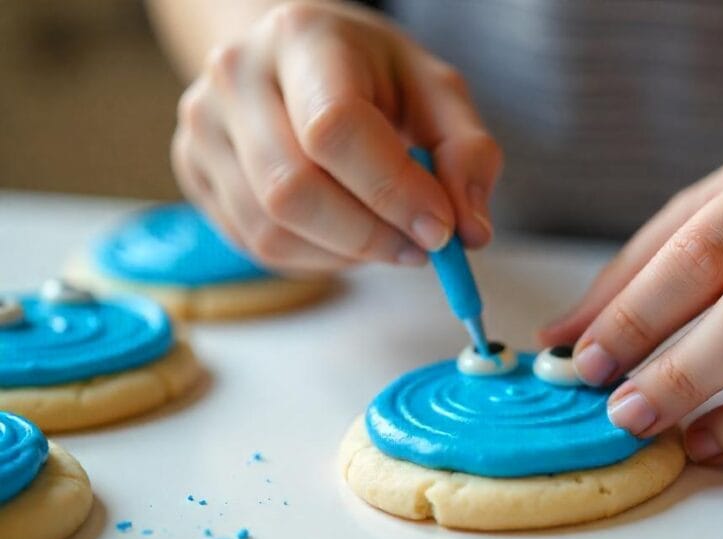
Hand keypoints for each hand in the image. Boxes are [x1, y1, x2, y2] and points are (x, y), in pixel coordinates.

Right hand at [171, 1, 501, 272]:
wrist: (293, 58)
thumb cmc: (370, 75)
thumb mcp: (436, 93)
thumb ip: (467, 155)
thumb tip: (471, 232)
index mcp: (302, 37)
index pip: (335, 129)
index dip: (392, 192)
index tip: (441, 229)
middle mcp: (237, 75)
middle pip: (293, 190)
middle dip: (370, 237)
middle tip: (421, 248)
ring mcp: (203, 125)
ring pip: (270, 231)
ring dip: (344, 256)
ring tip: (384, 237)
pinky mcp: (193, 170)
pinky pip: (254, 246)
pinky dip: (313, 259)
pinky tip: (344, 235)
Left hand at [540, 134, 722, 462]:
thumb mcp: (715, 206)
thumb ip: (638, 269)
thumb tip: (562, 337)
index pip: (696, 254)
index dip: (634, 316)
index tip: (583, 361)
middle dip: (672, 369)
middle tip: (617, 410)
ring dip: (715, 403)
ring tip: (659, 431)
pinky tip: (712, 438)